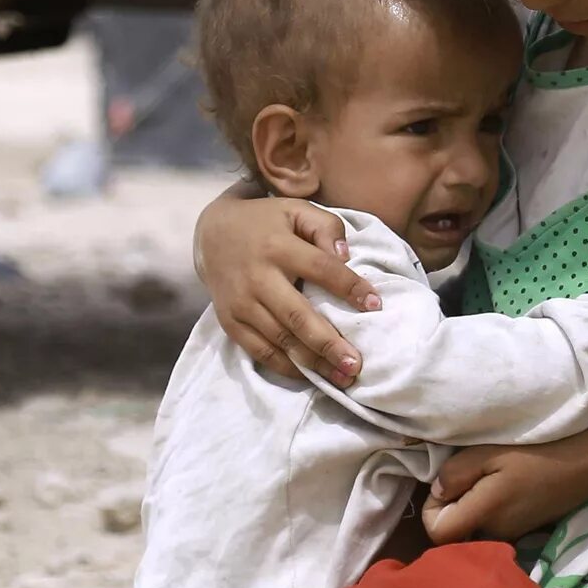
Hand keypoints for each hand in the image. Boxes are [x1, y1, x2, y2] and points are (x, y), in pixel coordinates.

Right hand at [194, 190, 377, 383]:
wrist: (212, 234)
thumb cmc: (267, 223)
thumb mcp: (297, 210)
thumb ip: (326, 226)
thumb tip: (346, 256)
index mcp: (278, 247)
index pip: (321, 269)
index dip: (349, 287)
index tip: (375, 305)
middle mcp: (258, 278)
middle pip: (297, 316)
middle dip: (328, 343)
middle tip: (356, 364)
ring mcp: (241, 303)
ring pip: (280, 339)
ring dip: (312, 363)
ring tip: (342, 378)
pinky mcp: (230, 321)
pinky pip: (260, 351)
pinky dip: (286, 367)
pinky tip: (311, 376)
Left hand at [425, 432, 587, 542]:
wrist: (587, 466)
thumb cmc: (538, 454)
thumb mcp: (490, 453)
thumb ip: (457, 472)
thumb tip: (437, 491)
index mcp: (484, 514)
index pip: (436, 532)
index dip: (430, 510)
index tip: (446, 484)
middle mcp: (494, 533)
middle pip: (454, 530)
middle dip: (453, 505)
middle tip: (469, 474)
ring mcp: (510, 534)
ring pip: (473, 526)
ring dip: (472, 504)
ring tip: (490, 476)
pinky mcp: (523, 530)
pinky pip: (492, 524)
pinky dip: (490, 507)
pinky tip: (507, 485)